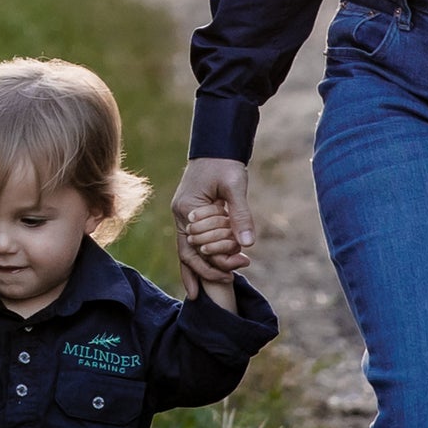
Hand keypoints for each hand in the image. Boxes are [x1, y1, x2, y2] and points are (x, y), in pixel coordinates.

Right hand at [170, 157, 251, 272]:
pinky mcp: (192, 215)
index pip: (196, 246)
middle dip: (209, 270)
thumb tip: (247, 244)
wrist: (216, 147)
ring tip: (226, 280)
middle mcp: (181, 215)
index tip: (234, 270)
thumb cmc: (225, 164)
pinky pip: (193, 242)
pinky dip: (202, 256)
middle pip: (189, 254)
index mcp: (187, 209)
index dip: (213, 262)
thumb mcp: (235, 186)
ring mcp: (184, 216)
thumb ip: (240, 215)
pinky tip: (214, 268)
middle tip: (231, 280)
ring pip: (188, 251)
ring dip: (205, 266)